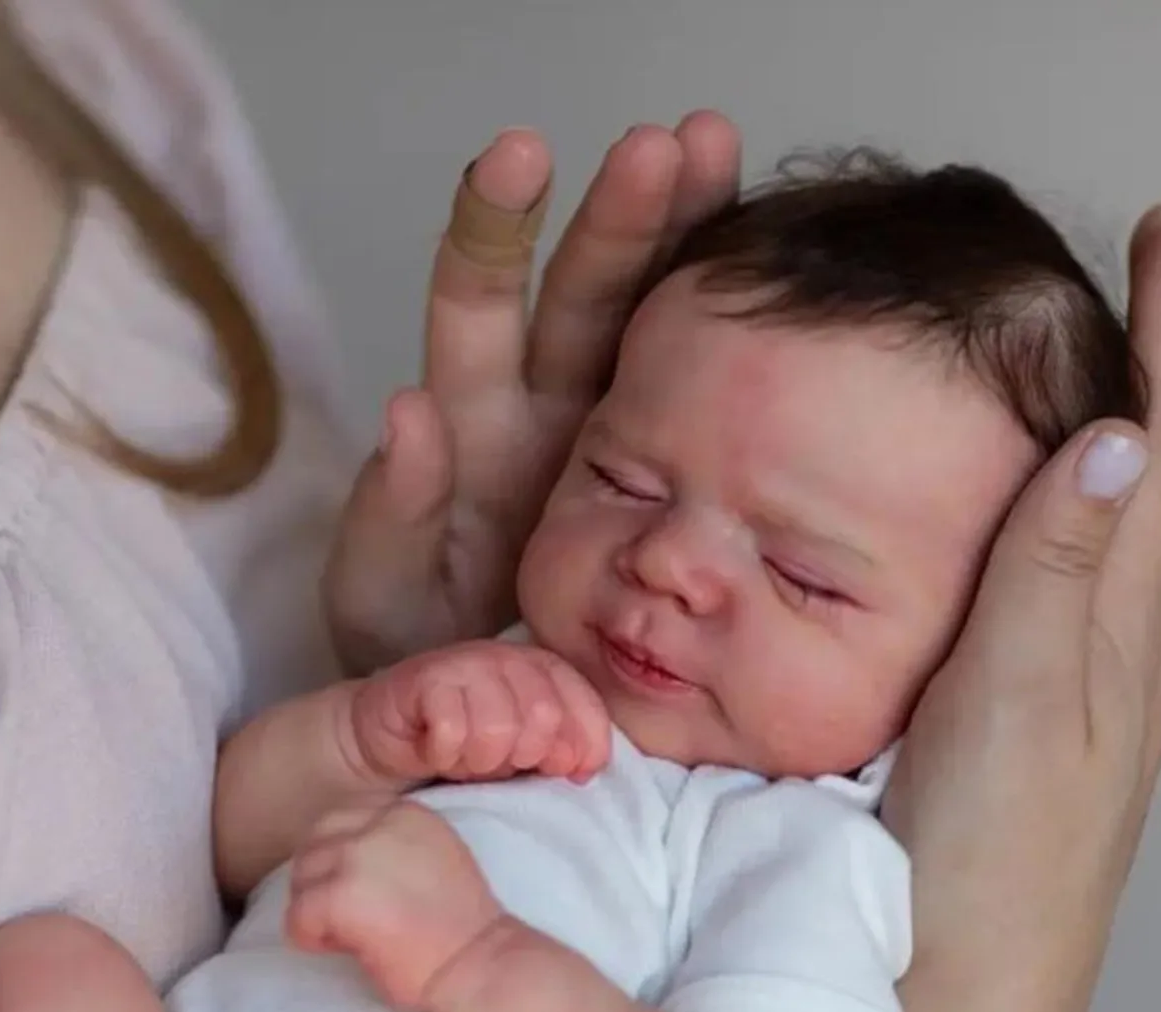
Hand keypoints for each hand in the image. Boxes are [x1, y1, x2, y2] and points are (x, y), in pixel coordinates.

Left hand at [287, 800, 500, 1011]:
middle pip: (315, 841)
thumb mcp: (433, 858)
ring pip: (302, 876)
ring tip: (347, 932)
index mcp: (406, 812)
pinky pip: (297, 916)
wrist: (476, 964)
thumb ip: (394, 846)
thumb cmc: (459, 927)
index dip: (341, 859)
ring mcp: (357, 856)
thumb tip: (346, 864)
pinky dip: (310, 937)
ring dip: (314, 906)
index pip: (344, 820)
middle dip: (319, 877)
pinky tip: (344, 949)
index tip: (362, 893)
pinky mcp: (340, 895)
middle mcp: (379, 823)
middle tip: (341, 915)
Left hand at [324, 114, 741, 670]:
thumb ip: (387, 519)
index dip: (494, 228)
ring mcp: (615, 446)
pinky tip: (779, 287)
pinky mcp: (667, 488)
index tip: (520, 155)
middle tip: (679, 145)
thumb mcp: (381, 600)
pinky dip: (735, 340)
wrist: (485, 718)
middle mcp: (543, 415)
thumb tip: (408, 411)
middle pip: (582, 294)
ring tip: (726, 161)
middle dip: (625, 215)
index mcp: (471, 428)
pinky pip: (703, 399)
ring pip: (655, 328)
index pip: (478, 306)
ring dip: (688, 241)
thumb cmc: (418, 658)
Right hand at [349, 639, 610, 784]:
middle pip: (544, 716)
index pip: (586, 707)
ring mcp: (467, 662)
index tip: (565, 774)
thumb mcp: (522, 752)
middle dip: (522, 756)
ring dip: (479, 760)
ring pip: (497, 727)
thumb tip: (583, 768)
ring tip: (463, 757)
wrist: (391, 736)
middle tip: (494, 762)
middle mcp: (510, 658)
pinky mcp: (425, 677)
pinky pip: (452, 732)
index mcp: (545, 670)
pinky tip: (434, 750)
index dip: (583, 747)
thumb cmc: (465, 744)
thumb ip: (558, 753)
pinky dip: (444, 755)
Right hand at [882, 205, 1160, 1011]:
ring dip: (1132, 435)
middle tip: (1156, 276)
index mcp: (1116, 635)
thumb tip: (1110, 441)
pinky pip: (1079, 587)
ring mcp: (1083, 692)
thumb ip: (1053, 578)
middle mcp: (1117, 655)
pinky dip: (1077, 513)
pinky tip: (1045, 522)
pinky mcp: (1035, 725)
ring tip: (1114, 370)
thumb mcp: (1015, 708)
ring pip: (1128, 533)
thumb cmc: (987, 866)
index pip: (1159, 456)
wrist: (966, 991)